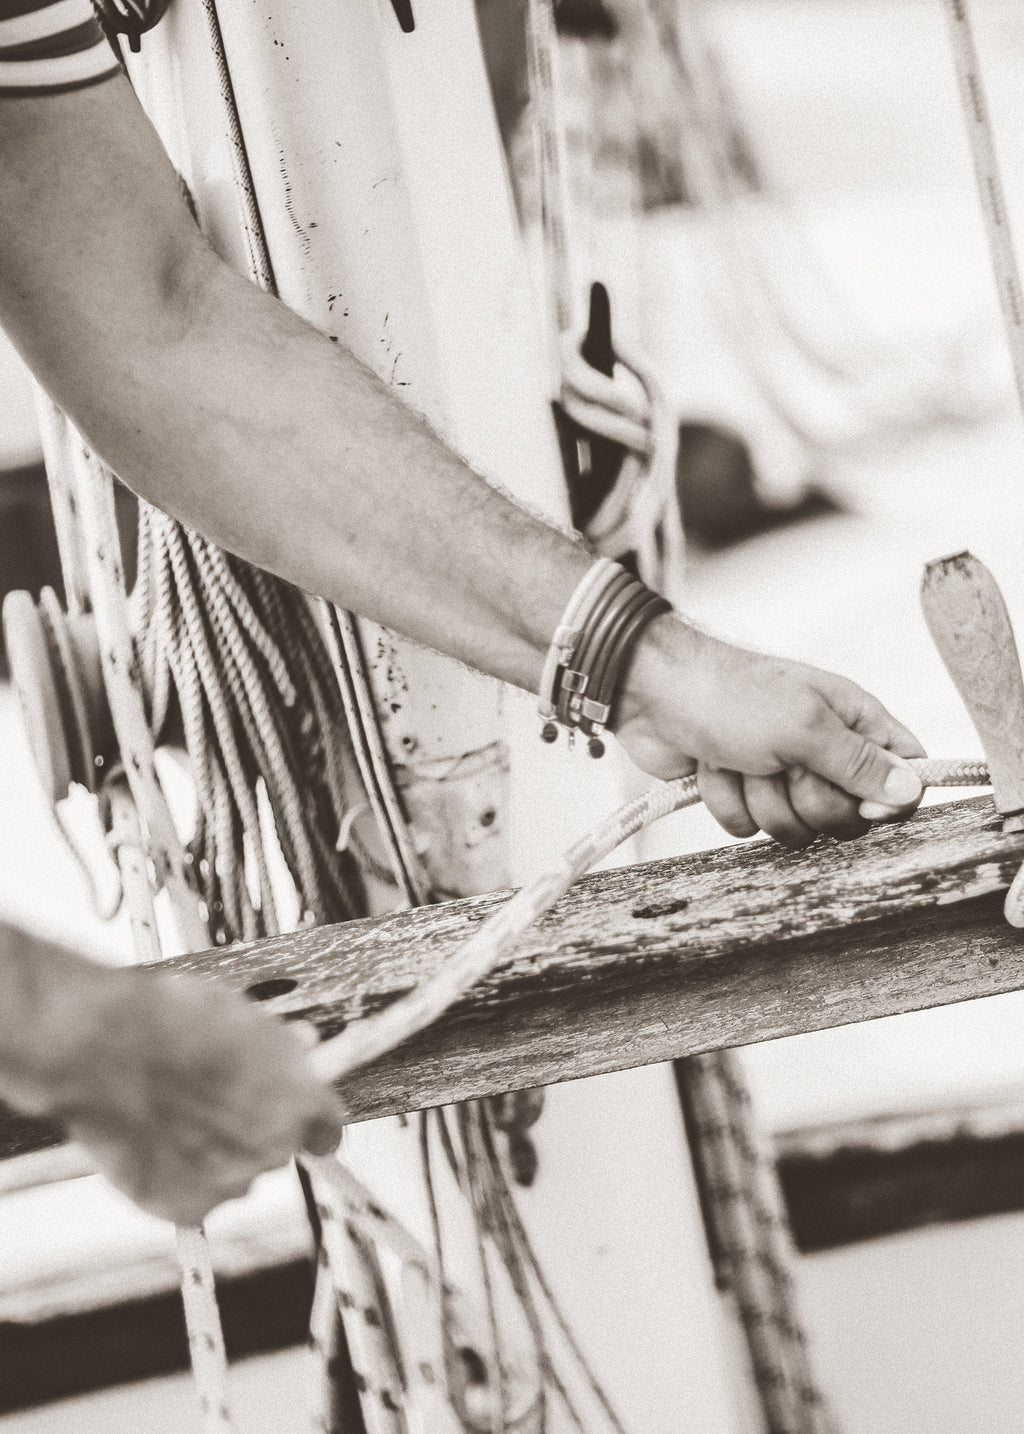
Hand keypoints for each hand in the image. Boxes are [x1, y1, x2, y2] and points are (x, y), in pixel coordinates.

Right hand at [32, 965, 343, 1224]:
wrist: (105, 1048)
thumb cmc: (172, 1022)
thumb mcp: (244, 1018)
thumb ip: (280, 1047)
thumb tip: (301, 1047)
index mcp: (299, 1098)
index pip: (327, 1127)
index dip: (310, 1122)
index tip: (302, 1124)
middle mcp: (275, 1146)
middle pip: (276, 1146)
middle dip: (254, 1127)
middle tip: (212, 1101)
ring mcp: (231, 1180)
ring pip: (236, 1173)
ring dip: (216, 1154)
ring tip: (173, 1116)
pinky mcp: (187, 1206)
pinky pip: (195, 1197)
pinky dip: (178, 1178)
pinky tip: (156, 1143)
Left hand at [615, 614, 925, 846]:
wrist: (651, 694)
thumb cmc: (730, 693)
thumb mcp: (803, 727)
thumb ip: (859, 763)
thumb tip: (914, 789)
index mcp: (852, 720)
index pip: (904, 770)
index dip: (889, 798)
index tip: (864, 802)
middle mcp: (823, 748)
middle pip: (847, 814)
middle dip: (806, 799)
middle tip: (780, 763)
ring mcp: (781, 773)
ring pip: (795, 827)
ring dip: (759, 798)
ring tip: (739, 759)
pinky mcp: (742, 792)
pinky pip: (749, 827)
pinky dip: (726, 800)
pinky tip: (711, 766)